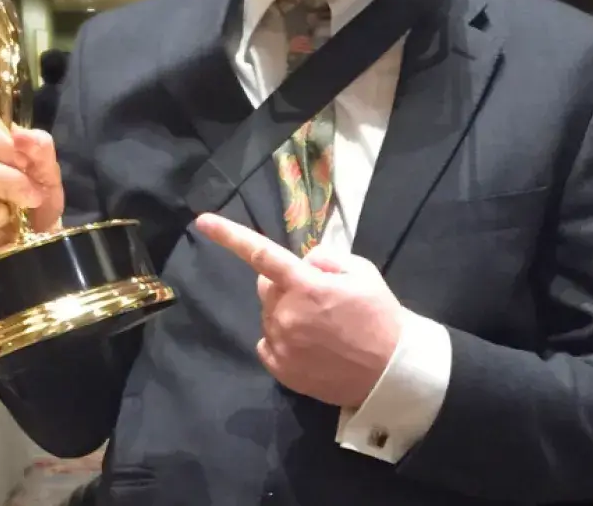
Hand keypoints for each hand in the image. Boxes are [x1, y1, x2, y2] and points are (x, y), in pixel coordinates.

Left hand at [195, 213, 402, 408]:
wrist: (390, 371)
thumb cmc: (379, 316)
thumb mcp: (362, 271)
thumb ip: (325, 258)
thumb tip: (303, 263)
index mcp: (305, 285)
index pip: (261, 254)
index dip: (229, 236)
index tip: (202, 221)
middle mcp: (285, 313)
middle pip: (266, 286)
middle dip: (284, 284)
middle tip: (317, 295)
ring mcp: (281, 344)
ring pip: (269, 315)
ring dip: (286, 312)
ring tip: (322, 326)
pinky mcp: (281, 370)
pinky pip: (266, 343)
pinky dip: (281, 338)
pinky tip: (309, 344)